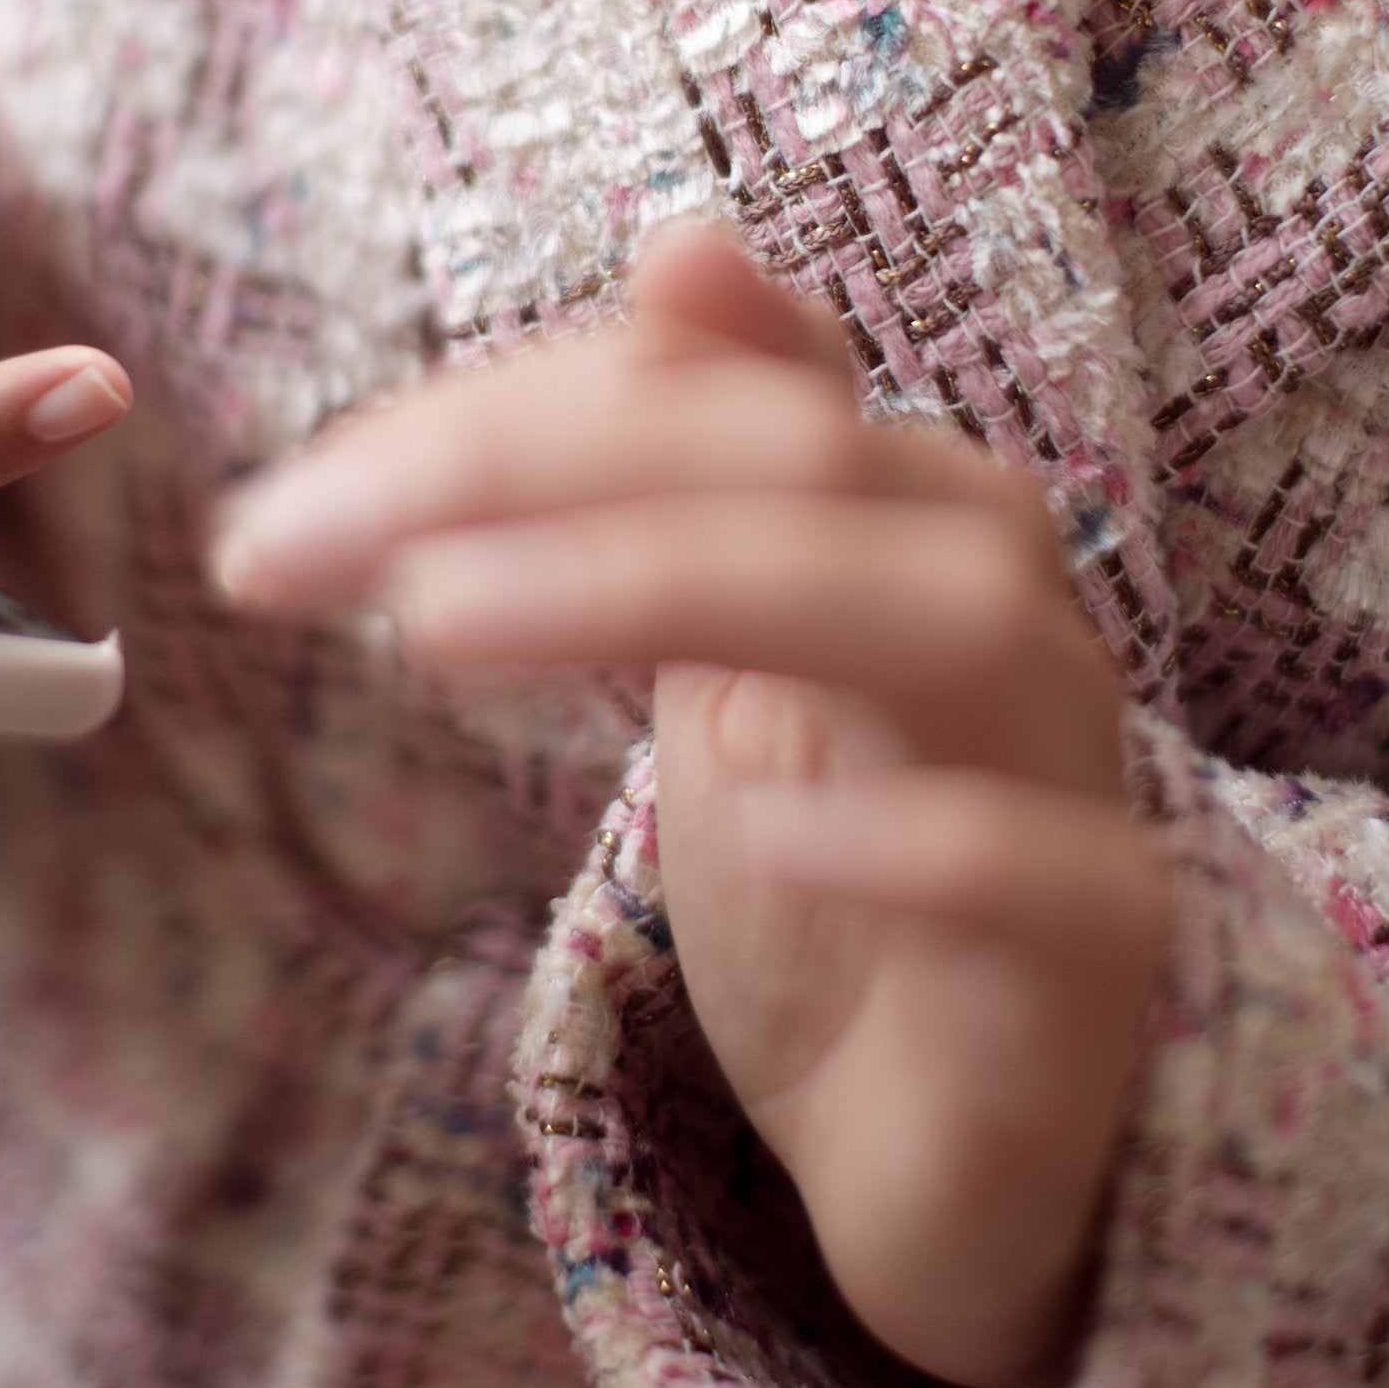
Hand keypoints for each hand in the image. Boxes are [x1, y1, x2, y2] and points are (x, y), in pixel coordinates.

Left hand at [210, 225, 1167, 1387]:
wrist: (961, 1138)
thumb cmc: (830, 878)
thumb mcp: (722, 660)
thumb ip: (685, 477)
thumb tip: (682, 248)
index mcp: (891, 511)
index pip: (704, 386)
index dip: (494, 413)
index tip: (288, 507)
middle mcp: (995, 605)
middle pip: (796, 462)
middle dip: (527, 471)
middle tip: (287, 547)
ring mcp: (1064, 773)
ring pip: (932, 622)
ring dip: (677, 585)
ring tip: (438, 622)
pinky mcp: (1100, 960)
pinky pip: (1055, 875)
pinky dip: (918, 842)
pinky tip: (773, 834)